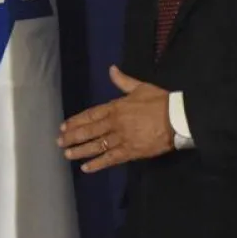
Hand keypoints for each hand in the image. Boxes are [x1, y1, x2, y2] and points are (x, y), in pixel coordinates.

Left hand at [57, 65, 174, 172]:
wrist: (177, 118)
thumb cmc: (160, 101)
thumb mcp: (140, 87)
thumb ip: (123, 81)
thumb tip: (111, 69)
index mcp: (115, 108)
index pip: (91, 115)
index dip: (76, 121)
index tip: (63, 126)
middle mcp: (114, 124)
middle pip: (90, 131)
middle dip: (73, 137)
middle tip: (59, 142)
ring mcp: (121, 139)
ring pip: (97, 145)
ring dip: (81, 150)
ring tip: (67, 154)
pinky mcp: (131, 152)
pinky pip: (111, 159)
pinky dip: (98, 163)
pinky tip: (86, 168)